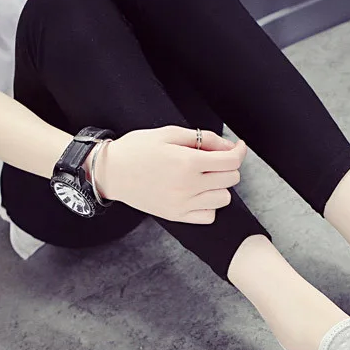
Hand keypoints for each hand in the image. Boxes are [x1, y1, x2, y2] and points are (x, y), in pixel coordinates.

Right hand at [92, 125, 245, 223]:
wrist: (110, 172)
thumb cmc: (137, 148)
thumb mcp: (169, 133)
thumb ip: (203, 138)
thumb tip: (230, 147)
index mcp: (188, 162)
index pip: (231, 161)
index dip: (239, 151)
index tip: (236, 146)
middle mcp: (188, 186)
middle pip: (231, 179)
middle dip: (227, 166)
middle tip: (212, 158)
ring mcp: (183, 204)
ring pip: (224, 199)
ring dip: (219, 186)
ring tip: (203, 177)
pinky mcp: (176, 216)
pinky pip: (209, 215)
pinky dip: (209, 205)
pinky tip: (197, 193)